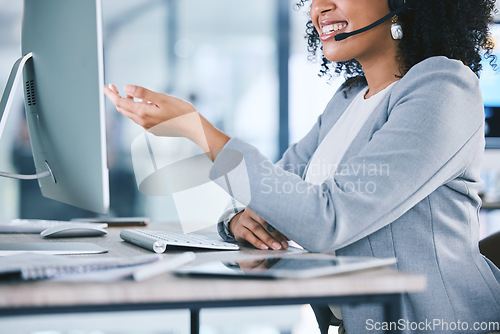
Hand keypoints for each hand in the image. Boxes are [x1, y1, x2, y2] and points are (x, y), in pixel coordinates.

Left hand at [104, 84, 229, 160]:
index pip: (120, 102)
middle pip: (123, 109)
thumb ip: (143, 92)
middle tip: (113, 87)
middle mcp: (142, 122)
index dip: (111, 94)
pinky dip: (137, 109)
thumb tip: (126, 87)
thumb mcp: (161, 98)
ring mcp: (148, 127)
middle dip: (116, 98)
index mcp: (142, 113)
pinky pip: (140, 118)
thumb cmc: (180, 111)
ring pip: (132, 114)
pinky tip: (144, 103)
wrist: (192, 127)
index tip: (105, 86)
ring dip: (128, 103)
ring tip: (131, 93)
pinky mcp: (154, 129)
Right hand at [230, 208, 288, 249]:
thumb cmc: (258, 225)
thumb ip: (276, 228)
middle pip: (265, 222)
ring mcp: (244, 219)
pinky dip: (257, 242)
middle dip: (276, 234)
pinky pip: (248, 235)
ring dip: (268, 239)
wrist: (240, 226)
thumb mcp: (266, 223)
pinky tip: (264, 247)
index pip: (273, 215)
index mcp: (260, 206)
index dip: (282, 225)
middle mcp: (251, 211)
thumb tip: (288, 238)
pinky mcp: (239, 229)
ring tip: (276, 247)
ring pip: (257, 229)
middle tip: (284, 244)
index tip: (289, 236)